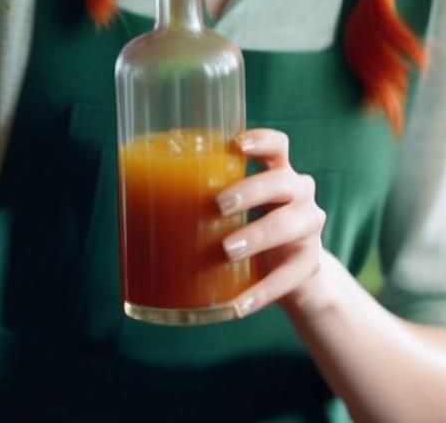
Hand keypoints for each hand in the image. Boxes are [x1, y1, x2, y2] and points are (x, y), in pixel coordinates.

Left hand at [216, 127, 325, 317]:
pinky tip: (237, 305)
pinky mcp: (309, 265)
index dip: (261, 140)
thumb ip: (206, 195)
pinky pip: (286, 278)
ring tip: (227, 250)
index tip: (235, 143)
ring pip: (288, 226)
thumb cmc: (251, 225)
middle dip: (250, 191)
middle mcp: (299, 193)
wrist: (292, 272)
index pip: (277, 145)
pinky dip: (260, 292)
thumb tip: (136, 197)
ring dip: (257, 236)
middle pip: (281, 182)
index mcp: (279, 171)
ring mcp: (309, 228)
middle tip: (218, 204)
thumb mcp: (238, 206)